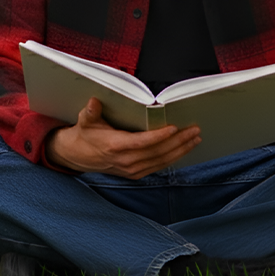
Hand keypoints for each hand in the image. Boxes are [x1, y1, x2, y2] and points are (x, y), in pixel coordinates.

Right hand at [45, 97, 201, 177]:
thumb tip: (94, 101)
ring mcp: (132, 169)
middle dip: (179, 141)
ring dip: (180, 150)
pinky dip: (173, 158)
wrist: (78, 156)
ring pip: (161, 161)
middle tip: (195, 130)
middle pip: (157, 152)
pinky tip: (184, 149)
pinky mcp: (136, 173)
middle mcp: (125, 161)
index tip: (174, 127)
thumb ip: (90, 112)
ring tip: (195, 138)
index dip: (159, 136)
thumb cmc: (86, 134)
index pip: (141, 142)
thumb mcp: (85, 120)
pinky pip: (158, 166)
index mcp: (115, 146)